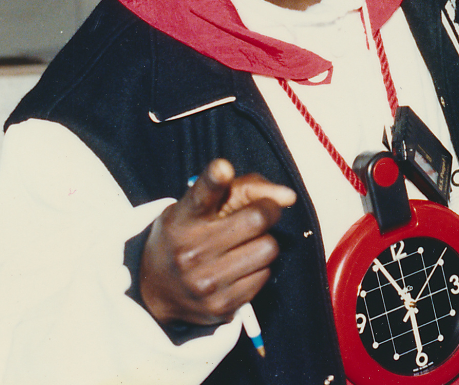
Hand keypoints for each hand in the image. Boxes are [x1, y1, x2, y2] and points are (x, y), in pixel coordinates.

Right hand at [140, 158, 296, 325]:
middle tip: (259, 213)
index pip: (200, 196)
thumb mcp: (202, 206)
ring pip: (269, 248)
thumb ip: (245, 189)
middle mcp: (190, 251)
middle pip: (257, 219)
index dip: (214, 180)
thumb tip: (288, 196)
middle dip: (267, 211)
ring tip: (242, 245)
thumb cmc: (189, 235)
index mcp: (183, 219)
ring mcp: (205, 282)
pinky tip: (238, 269)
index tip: (223, 168)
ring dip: (263, 243)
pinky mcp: (221, 306)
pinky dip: (258, 268)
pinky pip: (265, 275)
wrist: (155, 290)